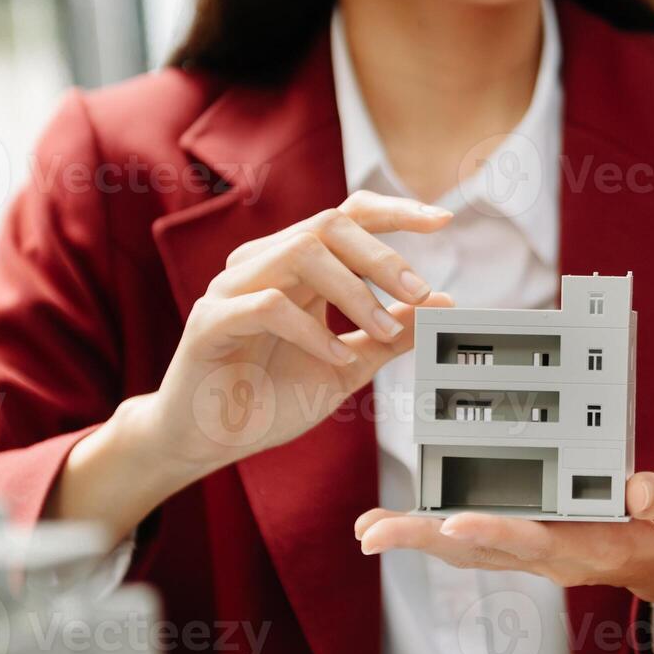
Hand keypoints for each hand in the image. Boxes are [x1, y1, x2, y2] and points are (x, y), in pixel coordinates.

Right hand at [136, 192, 454, 470]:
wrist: (211, 441)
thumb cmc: (270, 398)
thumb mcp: (346, 365)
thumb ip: (389, 334)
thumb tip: (441, 303)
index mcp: (298, 269)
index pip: (348, 217)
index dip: (395, 212)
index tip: (442, 220)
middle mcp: (265, 265)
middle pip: (329, 224)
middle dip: (382, 256)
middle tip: (420, 294)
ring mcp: (235, 289)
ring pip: (300, 252)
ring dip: (354, 291)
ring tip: (382, 331)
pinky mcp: (212, 321)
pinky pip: (268, 305)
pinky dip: (313, 330)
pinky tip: (336, 355)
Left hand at [355, 470, 653, 653]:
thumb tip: (636, 487)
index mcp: (591, 545)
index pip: (535, 538)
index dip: (493, 530)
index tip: (452, 523)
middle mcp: (553, 556)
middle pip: (480, 550)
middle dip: (425, 539)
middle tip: (372, 532)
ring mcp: (536, 554)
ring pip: (467, 549)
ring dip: (416, 538)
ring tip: (368, 528)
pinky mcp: (526, 544)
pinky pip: (473, 542)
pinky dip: (433, 533)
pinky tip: (400, 523)